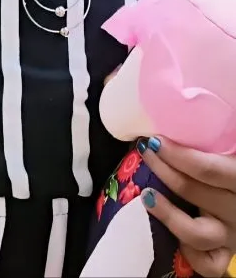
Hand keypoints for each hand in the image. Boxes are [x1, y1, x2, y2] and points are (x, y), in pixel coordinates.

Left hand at [137, 137, 235, 276]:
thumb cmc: (228, 166)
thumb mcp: (226, 149)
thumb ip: (210, 138)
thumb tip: (174, 111)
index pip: (208, 169)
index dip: (179, 155)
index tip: (155, 141)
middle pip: (196, 192)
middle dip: (164, 170)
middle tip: (146, 152)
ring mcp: (231, 234)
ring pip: (198, 234)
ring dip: (168, 214)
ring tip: (148, 196)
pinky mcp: (226, 255)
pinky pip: (208, 264)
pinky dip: (190, 253)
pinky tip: (175, 236)